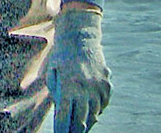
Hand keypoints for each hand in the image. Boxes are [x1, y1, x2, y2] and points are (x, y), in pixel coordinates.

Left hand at [48, 8, 109, 132]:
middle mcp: (85, 88)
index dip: (62, 130)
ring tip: (81, 128)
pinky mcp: (107, 84)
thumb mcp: (53, 75)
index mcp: (68, 86)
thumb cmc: (62, 57)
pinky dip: (97, 110)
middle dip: (76, 131)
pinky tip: (92, 113)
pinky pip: (103, 104)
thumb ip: (58, 95)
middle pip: (82, 119)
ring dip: (87, 123)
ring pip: (95, 114)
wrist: (80, 37)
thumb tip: (64, 114)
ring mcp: (98, 86)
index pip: (65, 116)